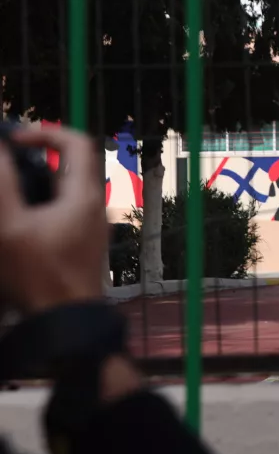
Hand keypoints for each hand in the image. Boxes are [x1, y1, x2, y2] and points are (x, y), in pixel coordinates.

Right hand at [0, 127, 106, 313]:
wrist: (66, 322)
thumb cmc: (39, 276)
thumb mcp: (9, 226)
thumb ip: (2, 184)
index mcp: (84, 196)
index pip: (77, 143)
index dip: (45, 132)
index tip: (13, 139)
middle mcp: (95, 206)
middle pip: (73, 164)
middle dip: (38, 154)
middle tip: (6, 160)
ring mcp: (93, 225)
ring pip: (68, 187)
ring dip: (39, 178)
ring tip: (8, 188)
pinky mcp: (84, 242)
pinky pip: (66, 208)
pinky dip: (44, 200)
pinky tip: (18, 217)